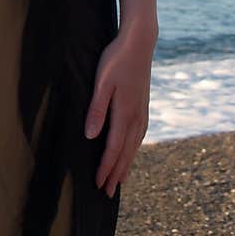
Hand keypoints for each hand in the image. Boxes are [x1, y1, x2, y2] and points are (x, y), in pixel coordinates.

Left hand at [83, 23, 156, 197]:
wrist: (139, 42)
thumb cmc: (115, 60)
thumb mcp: (101, 82)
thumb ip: (97, 109)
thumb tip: (91, 136)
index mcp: (124, 113)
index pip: (113, 148)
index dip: (106, 168)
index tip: (98, 185)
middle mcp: (136, 116)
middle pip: (125, 152)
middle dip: (116, 173)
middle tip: (106, 193)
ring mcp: (142, 111)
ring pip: (133, 145)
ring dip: (125, 164)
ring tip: (118, 180)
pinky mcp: (143, 105)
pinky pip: (138, 135)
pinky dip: (133, 149)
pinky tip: (130, 151)